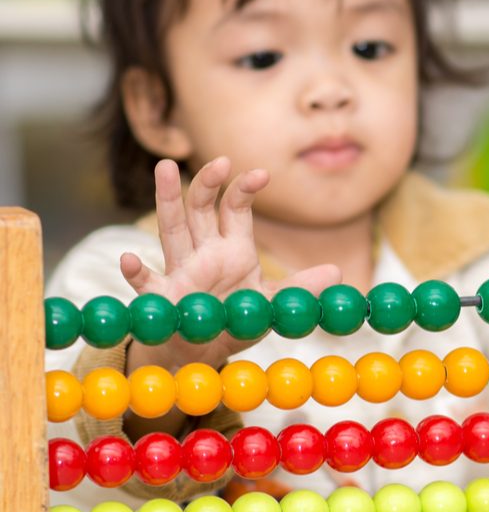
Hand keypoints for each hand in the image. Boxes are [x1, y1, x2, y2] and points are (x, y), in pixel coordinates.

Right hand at [120, 157, 342, 370]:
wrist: (204, 351)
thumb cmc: (235, 318)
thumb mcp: (272, 304)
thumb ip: (301, 289)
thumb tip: (338, 273)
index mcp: (232, 247)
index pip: (236, 208)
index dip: (245, 189)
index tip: (261, 174)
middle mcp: (204, 251)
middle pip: (202, 207)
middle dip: (208, 182)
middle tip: (219, 160)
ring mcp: (180, 270)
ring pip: (171, 228)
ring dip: (167, 198)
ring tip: (163, 167)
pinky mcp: (162, 298)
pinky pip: (147, 283)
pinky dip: (136, 272)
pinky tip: (127, 259)